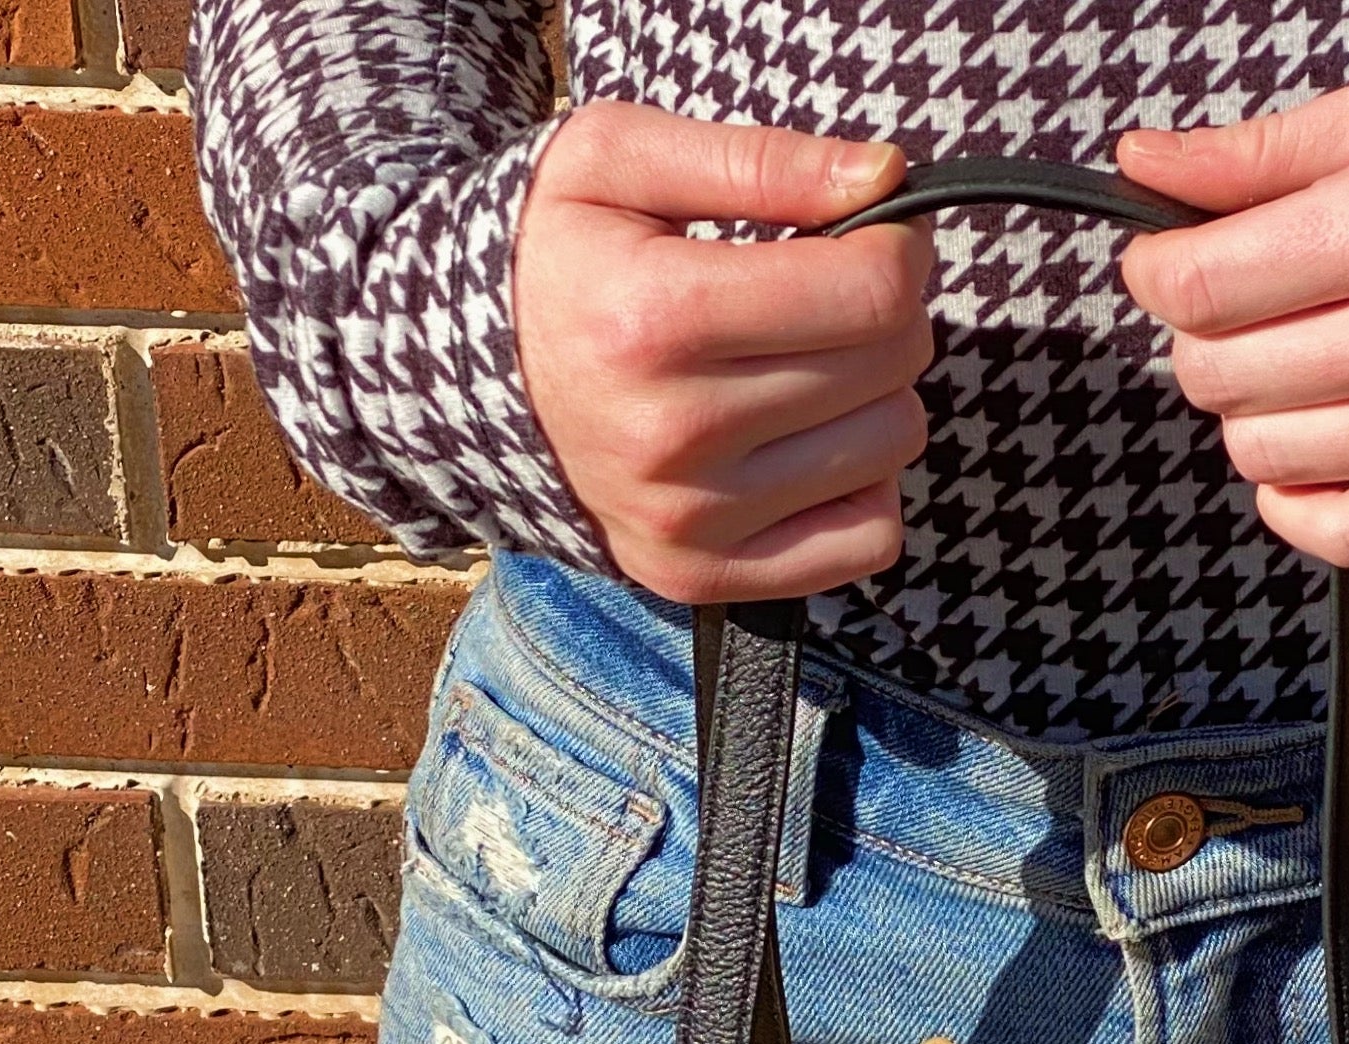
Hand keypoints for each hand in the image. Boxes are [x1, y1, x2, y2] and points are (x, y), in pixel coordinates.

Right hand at [515, 103, 931, 601]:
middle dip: (883, 314)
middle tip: (829, 297)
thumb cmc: (553, 256)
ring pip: (891, 447)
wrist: (453, 377)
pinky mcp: (705, 577)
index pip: (870, 292)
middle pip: (888, 365)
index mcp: (656, 317)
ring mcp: (692, 520)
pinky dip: (864, 489)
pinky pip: (867, 540)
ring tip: (806, 368)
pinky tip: (811, 446)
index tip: (868, 236)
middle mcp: (674, 434)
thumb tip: (885, 177)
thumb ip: (758, 161)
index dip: (895, 250)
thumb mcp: (622, 161)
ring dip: (874, 397)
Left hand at [1118, 48, 1348, 567]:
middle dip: (1202, 337)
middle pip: (1223, 376)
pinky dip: (1295, 500)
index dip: (1155, 272)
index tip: (1162, 257)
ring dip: (1250, 411)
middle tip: (1239, 300)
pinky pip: (1342, 531)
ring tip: (1290, 360)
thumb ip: (1268, 152)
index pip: (1205, 288)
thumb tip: (1148, 167)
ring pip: (1268, 456)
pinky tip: (1310, 444)